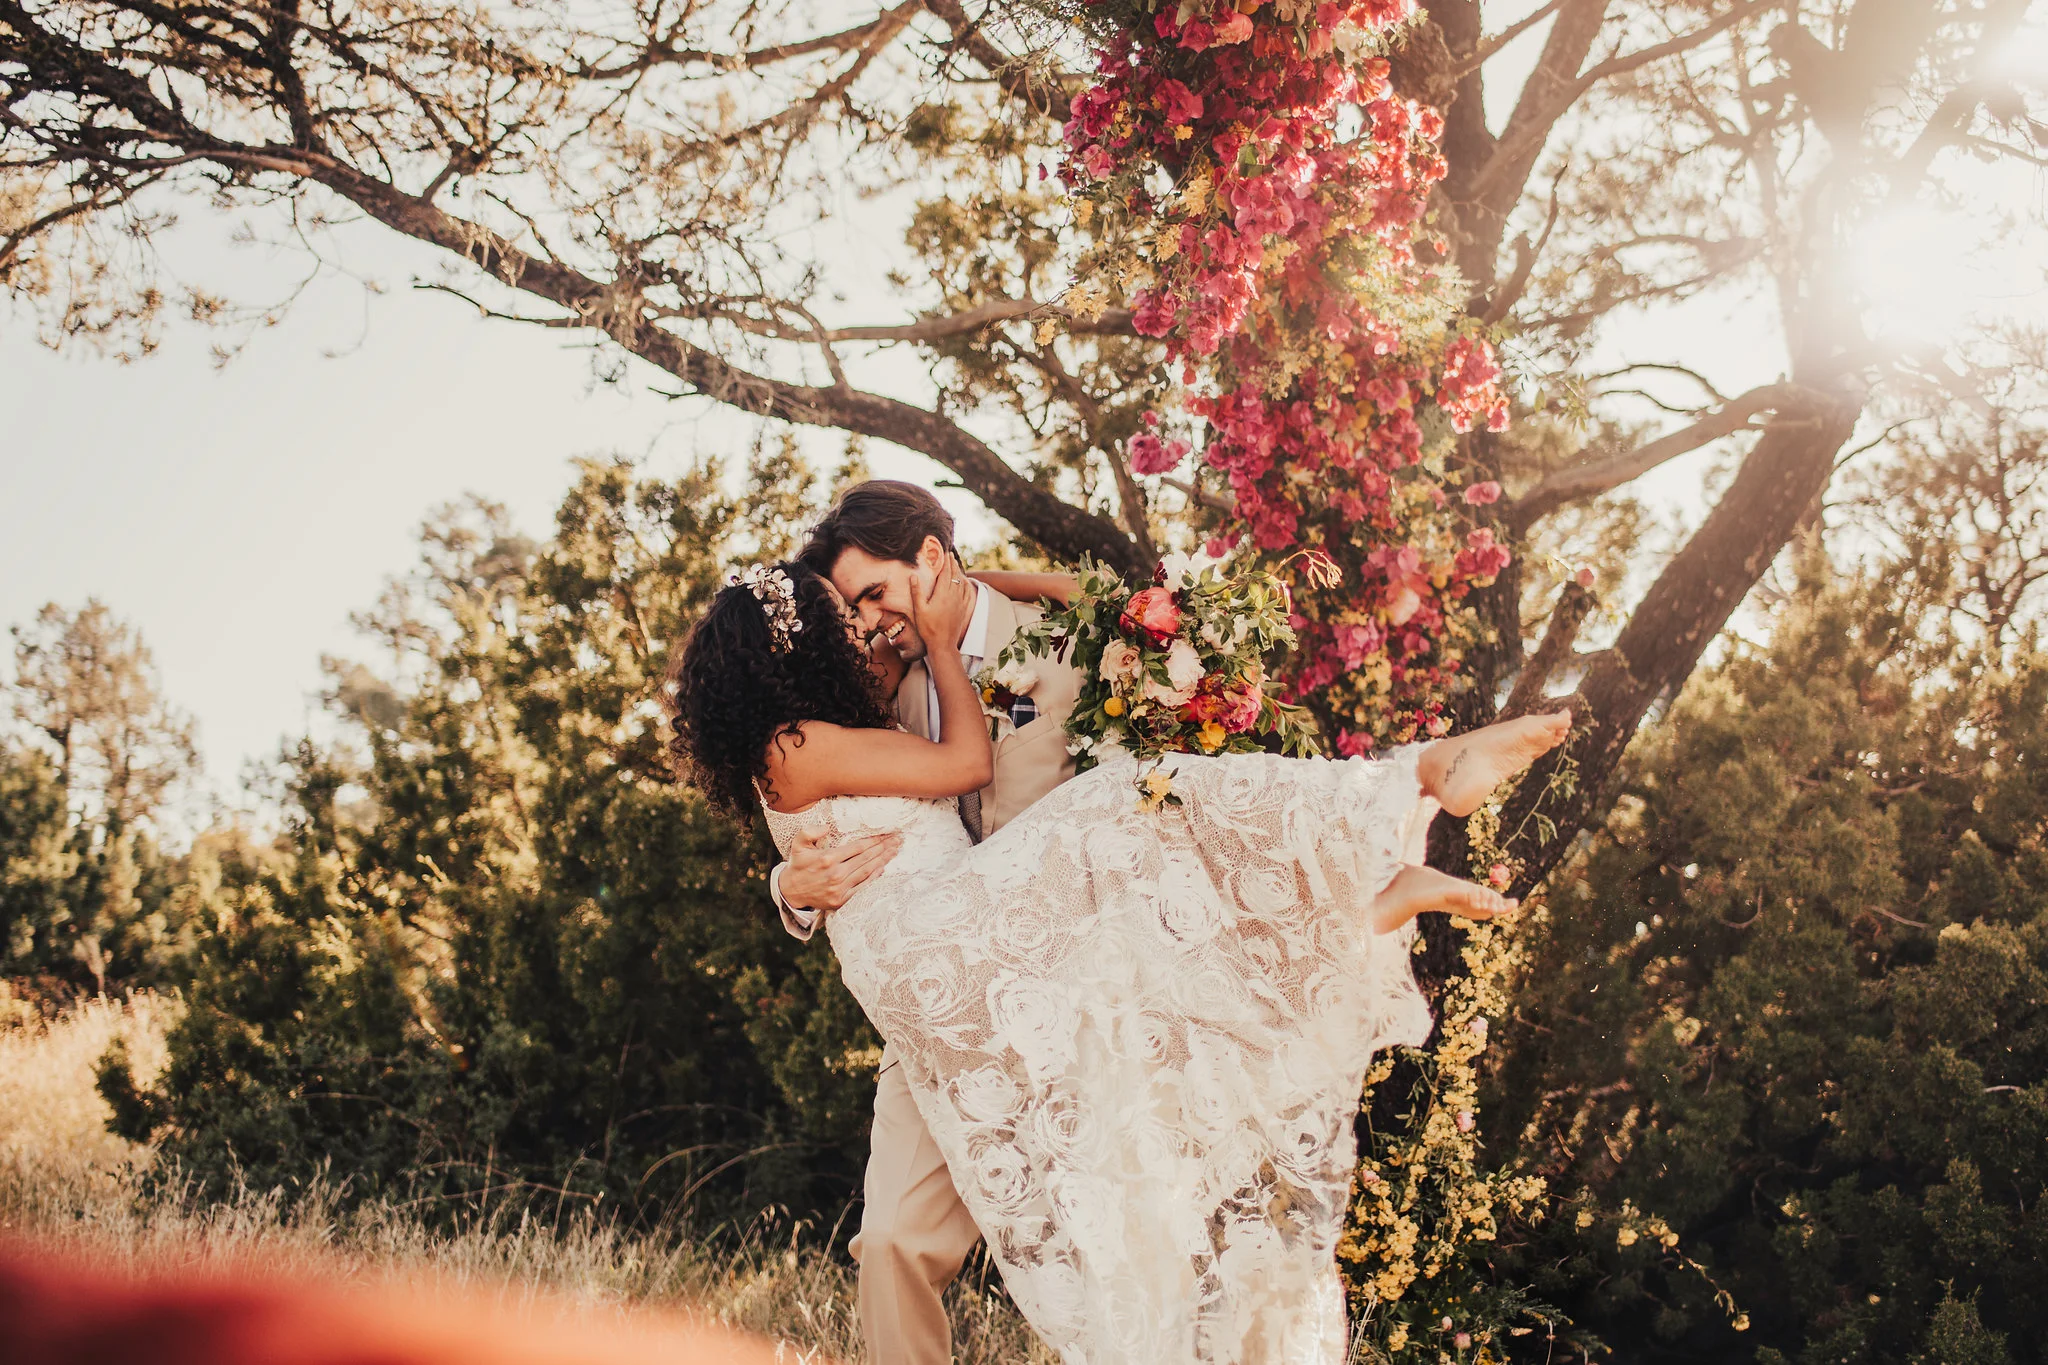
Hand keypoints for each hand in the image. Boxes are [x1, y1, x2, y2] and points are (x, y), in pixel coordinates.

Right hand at [779, 829, 901, 910]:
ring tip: (895, 850)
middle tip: (898, 839)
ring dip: (883, 860)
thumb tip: (826, 828)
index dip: (874, 840)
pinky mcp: (841, 900)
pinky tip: (883, 867)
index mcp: (827, 858)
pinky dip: (874, 877)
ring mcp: (840, 888)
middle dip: (884, 847)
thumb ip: (809, 832)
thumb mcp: (798, 844)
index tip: (886, 833)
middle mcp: (836, 874)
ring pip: (867, 871)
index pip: (858, 847)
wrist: (791, 892)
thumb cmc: (798, 864)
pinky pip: (862, 886)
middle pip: (866, 858)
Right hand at [909, 558, 975, 655]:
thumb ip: (916, 592)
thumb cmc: (928, 628)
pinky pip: (967, 592)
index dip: (946, 562)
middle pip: (955, 575)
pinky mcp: (963, 609)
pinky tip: (965, 582)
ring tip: (956, 565)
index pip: (946, 573)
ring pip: (962, 582)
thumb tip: (914, 576)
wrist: (943, 644)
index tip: (945, 553)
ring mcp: (960, 602)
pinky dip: (966, 584)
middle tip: (951, 555)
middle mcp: (953, 596)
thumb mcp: (919, 610)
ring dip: (959, 572)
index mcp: (942, 594)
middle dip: (952, 564)